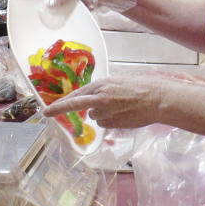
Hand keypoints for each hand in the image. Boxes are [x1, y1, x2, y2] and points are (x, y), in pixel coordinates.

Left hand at [43, 72, 204, 129]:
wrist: (157, 99)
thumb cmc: (141, 87)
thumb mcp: (119, 82)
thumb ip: (103, 90)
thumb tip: (91, 100)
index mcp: (102, 85)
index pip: (77, 94)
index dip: (61, 102)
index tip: (48, 109)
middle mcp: (101, 98)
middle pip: (75, 105)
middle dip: (59, 109)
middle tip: (47, 113)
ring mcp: (106, 112)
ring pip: (94, 116)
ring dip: (101, 113)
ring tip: (120, 107)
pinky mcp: (113, 123)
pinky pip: (105, 123)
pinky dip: (110, 120)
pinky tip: (123, 114)